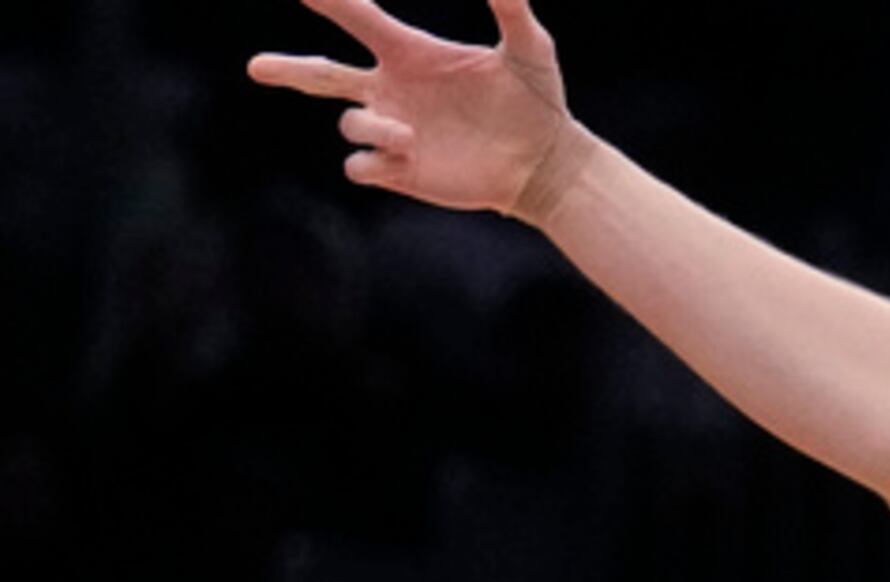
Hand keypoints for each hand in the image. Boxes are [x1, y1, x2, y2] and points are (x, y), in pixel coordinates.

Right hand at [248, 0, 583, 220]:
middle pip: (323, 75)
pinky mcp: (400, 170)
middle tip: (255, 67)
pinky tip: (406, 156)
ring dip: (370, 125)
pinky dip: (372, 160)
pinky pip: (360, 165)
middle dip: (288, 69)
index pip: (358, 19)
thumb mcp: (530, 49)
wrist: (547, 162)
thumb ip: (512, 10)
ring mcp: (393, 131)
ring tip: (411, 135)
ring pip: (348, 122)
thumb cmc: (539, 100)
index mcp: (411, 54)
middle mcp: (392, 89)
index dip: (329, 0)